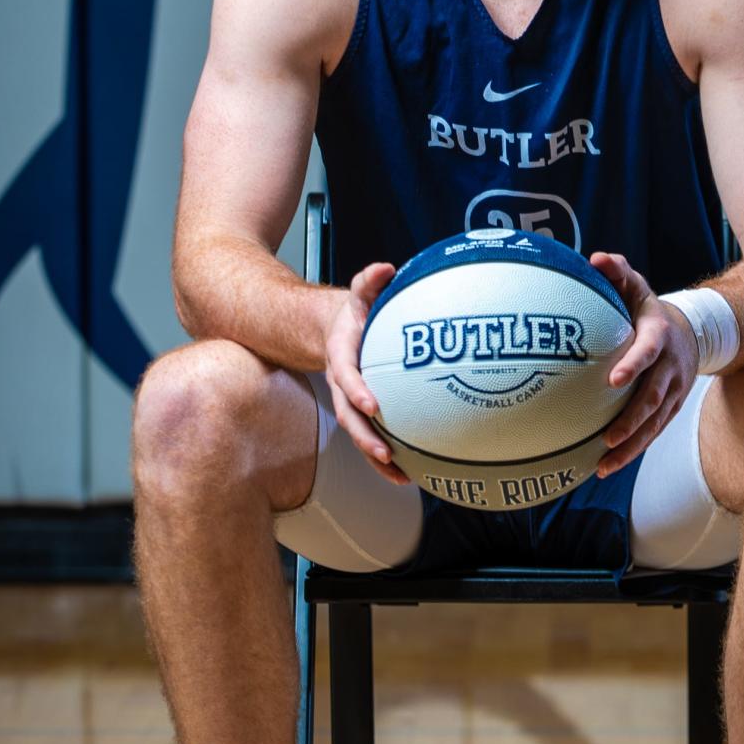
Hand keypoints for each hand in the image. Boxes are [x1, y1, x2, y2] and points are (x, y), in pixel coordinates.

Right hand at [323, 262, 409, 485]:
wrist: (336, 329)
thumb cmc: (356, 312)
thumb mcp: (360, 292)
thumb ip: (369, 280)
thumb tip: (385, 268)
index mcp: (341, 355)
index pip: (345, 375)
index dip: (357, 390)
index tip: (373, 404)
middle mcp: (342, 383)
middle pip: (349, 415)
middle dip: (364, 436)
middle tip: (384, 452)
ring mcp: (351, 400)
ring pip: (359, 433)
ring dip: (375, 457)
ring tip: (399, 474)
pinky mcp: (362, 412)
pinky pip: (371, 437)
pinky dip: (385, 459)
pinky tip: (407, 476)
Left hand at [589, 251, 699, 476]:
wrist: (692, 333)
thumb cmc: (649, 309)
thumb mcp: (637, 286)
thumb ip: (618, 271)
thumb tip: (595, 259)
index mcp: (658, 336)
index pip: (648, 350)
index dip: (634, 364)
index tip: (613, 379)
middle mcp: (670, 367)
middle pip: (653, 398)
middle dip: (632, 420)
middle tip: (608, 438)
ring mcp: (673, 391)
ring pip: (654, 424)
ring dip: (631, 446)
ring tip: (603, 465)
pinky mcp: (670, 409)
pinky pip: (653, 433)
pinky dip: (633, 451)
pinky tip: (607, 466)